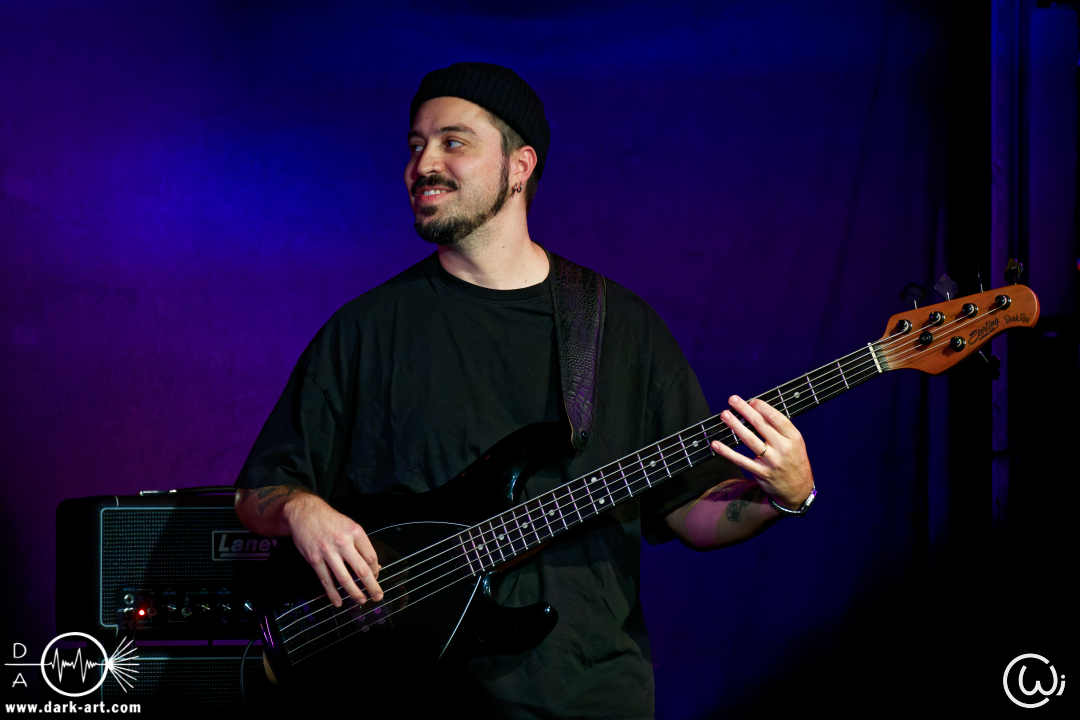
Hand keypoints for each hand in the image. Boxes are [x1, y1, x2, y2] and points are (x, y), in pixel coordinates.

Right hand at [283, 494, 383, 607]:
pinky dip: (332, 593)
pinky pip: (325, 580)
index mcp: (355, 532)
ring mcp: (328, 551)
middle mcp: (343, 542)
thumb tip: (374, 565)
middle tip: (377, 596)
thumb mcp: (350, 526)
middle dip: (371, 586)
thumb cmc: (330, 520)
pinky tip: (338, 601)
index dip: (376, 570)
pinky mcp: (314, 559)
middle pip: (361, 569)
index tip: (376, 577)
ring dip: (354, 592)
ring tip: (360, 600)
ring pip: (344, 578)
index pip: (371, 557)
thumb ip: (361, 545)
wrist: (305, 512)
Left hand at [710, 395, 813, 509]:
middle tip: (733, 400)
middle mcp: (783, 448)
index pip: (777, 419)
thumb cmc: (794, 461)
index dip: (763, 408)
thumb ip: (780, 429)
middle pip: (761, 426)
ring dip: (735, 426)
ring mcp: (772, 461)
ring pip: (750, 440)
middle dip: (745, 410)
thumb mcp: (795, 443)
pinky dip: (727, 452)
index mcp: (793, 438)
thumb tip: (758, 411)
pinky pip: (741, 460)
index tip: (752, 401)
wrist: (798, 490)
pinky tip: (717, 444)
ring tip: (725, 415)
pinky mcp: (761, 473)